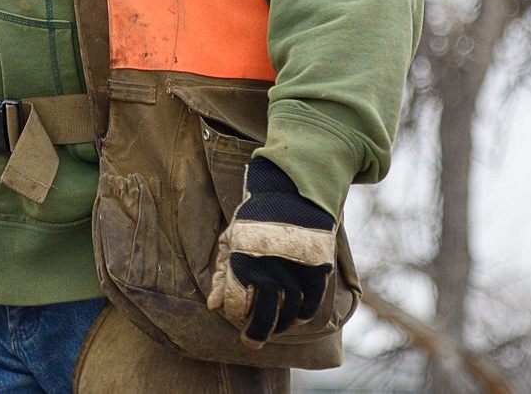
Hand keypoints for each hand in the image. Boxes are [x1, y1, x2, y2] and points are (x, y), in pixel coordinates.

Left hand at [207, 158, 334, 344]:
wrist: (291, 189)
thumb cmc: (256, 215)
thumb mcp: (233, 237)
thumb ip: (221, 272)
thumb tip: (213, 307)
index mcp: (241, 259)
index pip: (236, 304)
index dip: (236, 315)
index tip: (237, 320)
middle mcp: (267, 267)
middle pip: (263, 316)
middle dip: (256, 333)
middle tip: (251, 342)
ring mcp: (294, 268)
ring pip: (288, 313)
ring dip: (280, 325)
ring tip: (274, 327)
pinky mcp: (316, 267)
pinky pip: (310, 304)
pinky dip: (303, 314)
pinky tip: (295, 316)